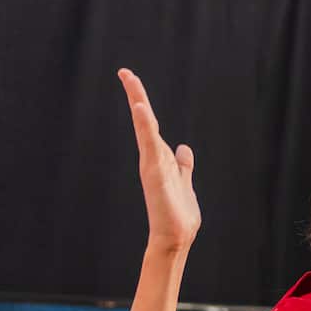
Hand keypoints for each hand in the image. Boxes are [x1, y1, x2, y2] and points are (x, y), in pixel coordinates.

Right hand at [117, 68, 200, 253]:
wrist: (174, 238)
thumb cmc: (177, 214)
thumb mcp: (184, 181)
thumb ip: (183, 165)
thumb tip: (184, 148)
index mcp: (161, 157)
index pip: (152, 124)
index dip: (143, 102)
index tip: (132, 80)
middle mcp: (154, 157)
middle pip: (145, 120)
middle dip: (136, 94)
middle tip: (125, 72)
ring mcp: (152, 163)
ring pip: (145, 127)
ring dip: (138, 103)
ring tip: (130, 80)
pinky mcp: (154, 172)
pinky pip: (149, 143)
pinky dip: (144, 124)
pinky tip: (140, 107)